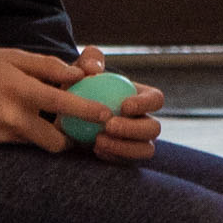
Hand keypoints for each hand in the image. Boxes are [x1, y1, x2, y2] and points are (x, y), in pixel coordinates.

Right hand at [0, 45, 161, 158]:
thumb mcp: (11, 56)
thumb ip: (46, 66)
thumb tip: (76, 75)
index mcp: (21, 89)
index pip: (65, 104)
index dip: (90, 112)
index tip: (107, 115)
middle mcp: (13, 116)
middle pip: (56, 142)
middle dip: (69, 139)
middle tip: (76, 128)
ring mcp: (0, 133)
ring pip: (36, 143)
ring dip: (45, 135)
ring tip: (44, 120)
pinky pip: (17, 142)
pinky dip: (23, 133)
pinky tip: (14, 117)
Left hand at [71, 47, 163, 163]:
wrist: (66, 111)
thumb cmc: (79, 84)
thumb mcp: (80, 68)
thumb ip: (88, 60)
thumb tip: (93, 68)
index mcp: (142, 97)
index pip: (156, 99)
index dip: (145, 104)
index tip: (124, 106)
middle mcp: (145, 120)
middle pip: (154, 128)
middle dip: (134, 129)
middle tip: (109, 125)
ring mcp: (137, 141)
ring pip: (146, 150)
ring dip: (125, 147)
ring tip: (99, 140)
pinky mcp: (125, 157)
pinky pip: (127, 162)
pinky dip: (113, 157)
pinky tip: (95, 149)